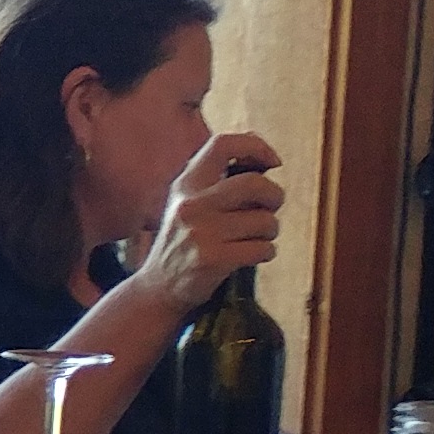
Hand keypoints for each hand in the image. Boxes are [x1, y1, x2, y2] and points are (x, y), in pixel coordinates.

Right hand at [139, 129, 285, 307]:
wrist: (158, 288)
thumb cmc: (183, 242)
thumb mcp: (188, 203)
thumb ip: (217, 177)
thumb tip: (258, 147)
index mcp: (186, 185)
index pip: (222, 145)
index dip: (256, 146)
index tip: (272, 162)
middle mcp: (191, 205)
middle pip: (254, 183)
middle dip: (275, 196)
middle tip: (271, 207)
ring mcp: (200, 233)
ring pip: (265, 221)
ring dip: (270, 231)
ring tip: (256, 238)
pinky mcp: (212, 260)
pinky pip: (262, 249)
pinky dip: (265, 253)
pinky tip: (251, 256)